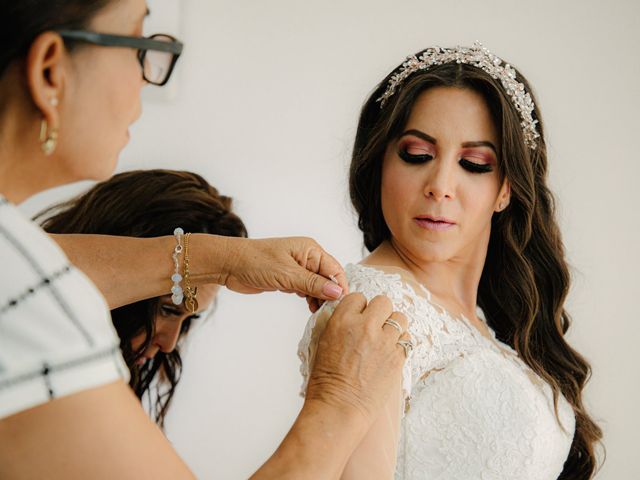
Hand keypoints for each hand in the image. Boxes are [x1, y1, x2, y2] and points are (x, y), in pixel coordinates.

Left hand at [221, 236, 348, 301]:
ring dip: (319, 299)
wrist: (230, 265)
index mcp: (310, 249)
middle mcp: (307, 257)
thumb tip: (337, 292)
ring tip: (319, 312)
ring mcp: (298, 268)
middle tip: (330, 312)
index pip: (334, 269)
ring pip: (317, 286)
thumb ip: (313, 284)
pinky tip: (310, 308)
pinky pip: (306, 290)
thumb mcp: (287, 274)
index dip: (340, 286)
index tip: (342, 304)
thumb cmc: (256, 262)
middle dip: (330, 295)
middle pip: (328, 278)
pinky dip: (309, 299)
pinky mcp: (289, 279)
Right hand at [305, 293, 408, 422]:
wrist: (338, 408)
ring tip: (386, 339)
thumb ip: (338, 324)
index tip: (359, 318)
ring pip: (400, 318)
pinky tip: (391, 352)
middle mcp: (364, 327)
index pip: (358, 297)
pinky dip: (401, 343)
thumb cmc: (325, 381)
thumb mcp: (322, 343)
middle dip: (380, 312)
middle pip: (383, 302)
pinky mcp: (397, 358)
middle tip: (375, 325)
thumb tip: (350, 316)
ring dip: (394, 326)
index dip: (359, 308)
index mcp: (341, 321)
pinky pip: (407, 340)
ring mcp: (383, 342)